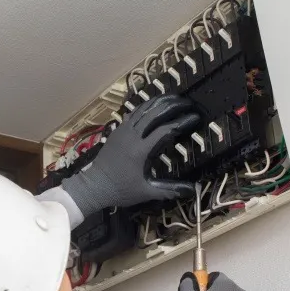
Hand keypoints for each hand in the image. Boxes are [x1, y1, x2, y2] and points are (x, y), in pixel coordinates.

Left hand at [61, 95, 200, 216]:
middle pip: (154, 113)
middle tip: (187, 103)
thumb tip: (192, 190)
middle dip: (172, 105)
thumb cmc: (120, 190)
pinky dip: (144, 107)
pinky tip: (152, 106)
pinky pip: (132, 114)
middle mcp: (132, 136)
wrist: (94, 186)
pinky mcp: (116, 131)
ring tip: (173, 98)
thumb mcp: (146, 192)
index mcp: (140, 150)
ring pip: (142, 109)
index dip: (182, 122)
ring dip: (158, 102)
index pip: (165, 129)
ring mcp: (122, 131)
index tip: (195, 117)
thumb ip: (169, 190)